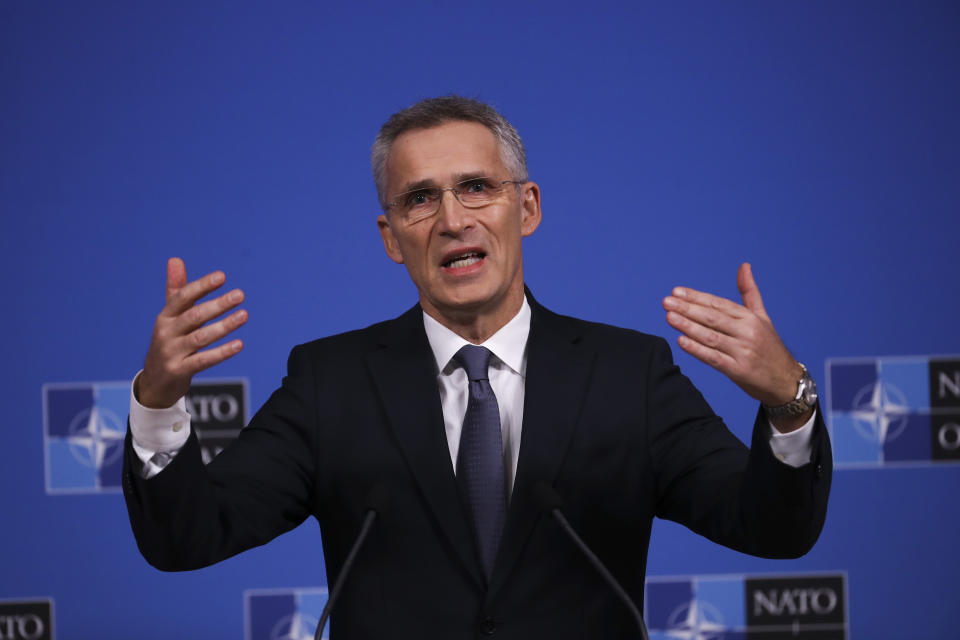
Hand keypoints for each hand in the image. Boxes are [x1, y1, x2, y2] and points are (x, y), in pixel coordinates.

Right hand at [137, 258, 247, 408]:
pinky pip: (203, 360)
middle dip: (217, 305)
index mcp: (165, 317)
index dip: (202, 286)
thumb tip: (175, 259)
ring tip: (244, 315)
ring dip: (224, 326)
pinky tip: (239, 344)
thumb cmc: (168, 343)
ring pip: (200, 337)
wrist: (155, 382)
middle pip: (194, 316)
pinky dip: (222, 352)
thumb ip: (177, 290)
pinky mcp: (179, 371)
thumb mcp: (170, 317)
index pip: (182, 297)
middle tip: (240, 295)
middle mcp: (166, 333)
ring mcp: (172, 353)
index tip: (222, 276)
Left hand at [662, 263, 806, 428]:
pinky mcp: (739, 371)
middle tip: (666, 302)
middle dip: (688, 309)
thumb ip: (750, 292)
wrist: (786, 381)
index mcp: (751, 318)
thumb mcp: (762, 317)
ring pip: (711, 336)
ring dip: (688, 326)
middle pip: (713, 318)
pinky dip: (697, 350)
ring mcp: (743, 352)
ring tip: (669, 317)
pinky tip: (681, 341)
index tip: (676, 291)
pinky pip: (714, 358)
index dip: (697, 297)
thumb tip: (744, 265)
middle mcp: (747, 332)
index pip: (719, 304)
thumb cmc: (770, 347)